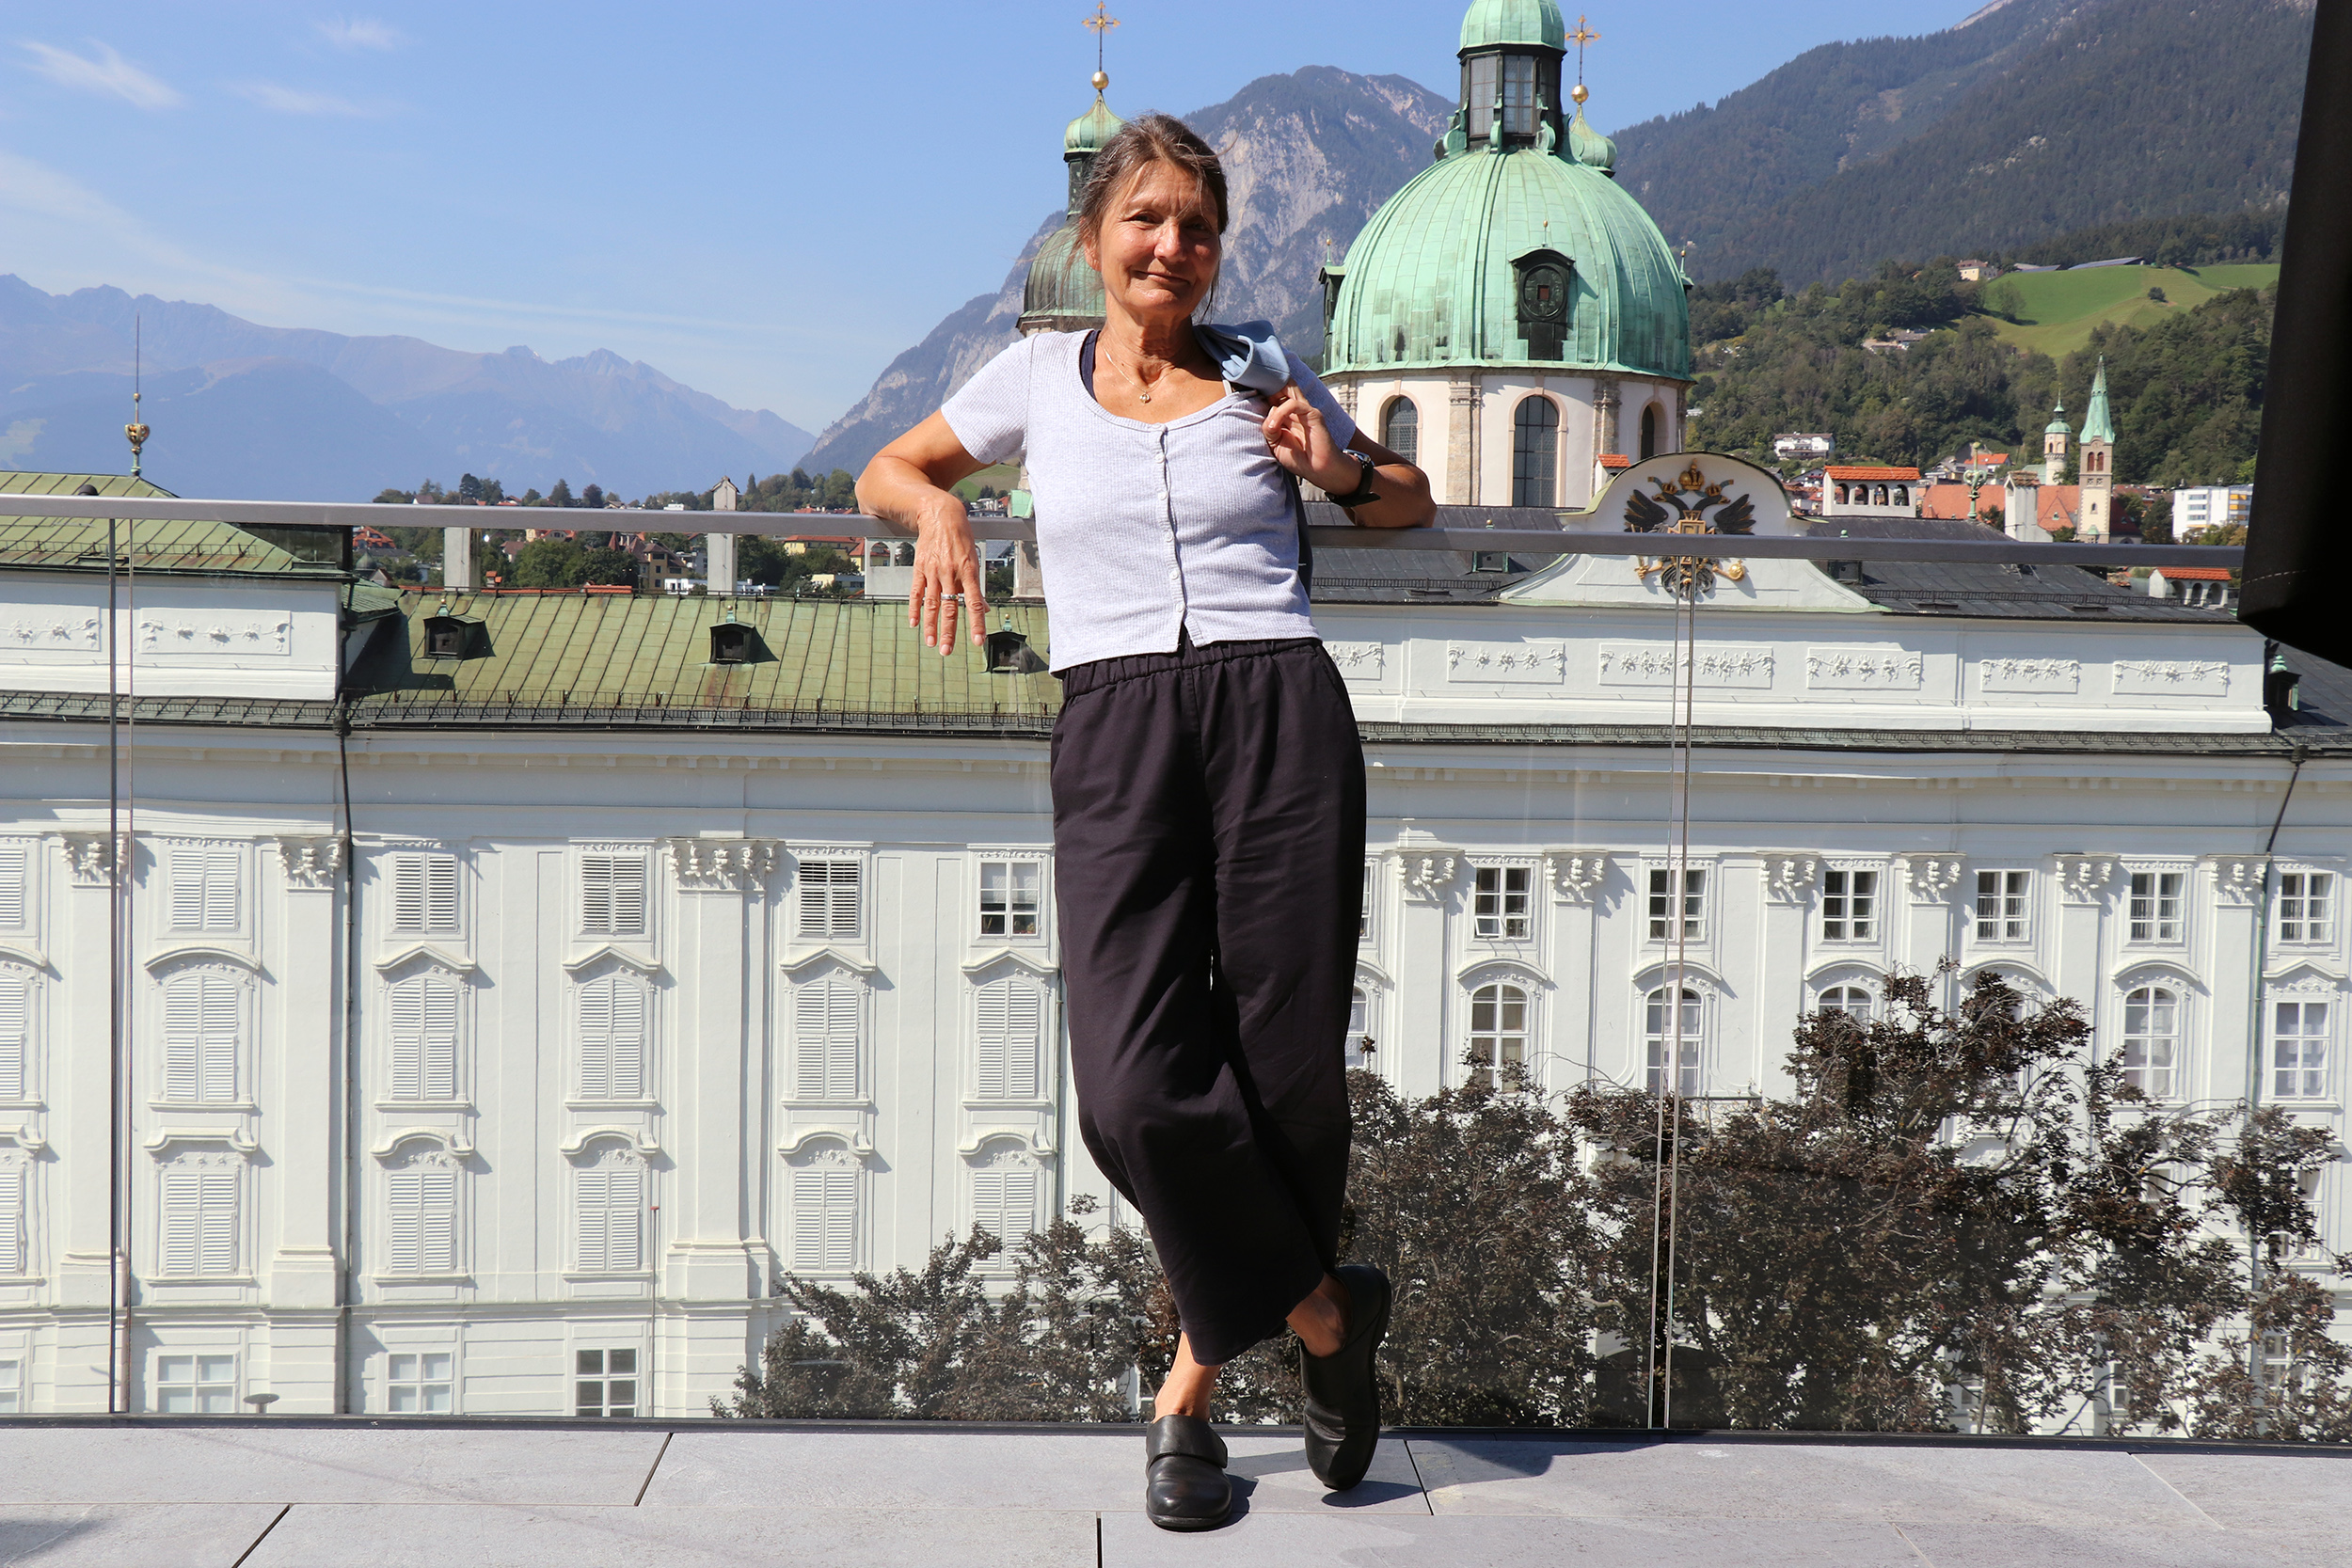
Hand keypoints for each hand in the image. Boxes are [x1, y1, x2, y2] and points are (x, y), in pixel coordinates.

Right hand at [908, 493, 986, 653]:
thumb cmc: (961, 538)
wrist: (940, 515)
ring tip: (931, 644)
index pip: (974, 602)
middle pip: (950, 608)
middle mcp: (950, 572)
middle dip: (949, 632)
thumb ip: (976, 586)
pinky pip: (916, 592)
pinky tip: (914, 624)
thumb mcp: (974, 558)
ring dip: (931, 626)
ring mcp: (933, 571)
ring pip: (932, 604)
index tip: (978, 641)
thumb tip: (986, 608)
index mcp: (968, 570)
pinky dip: (915, 608)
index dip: (976, 623)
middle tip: (947, 652)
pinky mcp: (920, 568)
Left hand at [1261, 381, 1358, 493]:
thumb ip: (1269, 429)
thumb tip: (1269, 414)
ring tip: (1268, 414)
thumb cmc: (1298, 459)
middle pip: (1282, 385)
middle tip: (1256, 384)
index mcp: (1285, 415)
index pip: (1274, 394)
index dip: (1263, 389)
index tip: (1249, 387)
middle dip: (1268, 383)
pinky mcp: (1313, 414)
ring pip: (1288, 389)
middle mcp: (1295, 410)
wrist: (1317, 470)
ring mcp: (1304, 410)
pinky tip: (1274, 426)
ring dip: (1273, 396)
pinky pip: (1294, 404)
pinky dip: (1280, 413)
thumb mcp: (1275, 445)